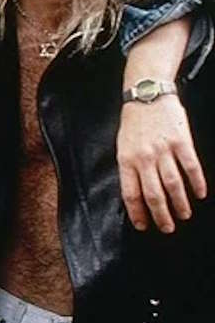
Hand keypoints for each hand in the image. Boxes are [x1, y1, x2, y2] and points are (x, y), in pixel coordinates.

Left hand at [117, 95, 206, 232]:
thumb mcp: (122, 146)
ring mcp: (163, 150)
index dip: (137, 212)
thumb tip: (135, 194)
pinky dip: (197, 183)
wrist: (148, 95)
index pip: (131, 194)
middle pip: (153, 194)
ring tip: (184, 215)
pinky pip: (191, 167)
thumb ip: (129, 168)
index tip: (143, 226)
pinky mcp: (181, 141)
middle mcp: (144, 157)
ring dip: (179, 203)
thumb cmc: (134, 123)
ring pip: (173, 184)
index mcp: (126, 160)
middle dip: (161, 215)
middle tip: (167, 228)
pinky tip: (200, 194)